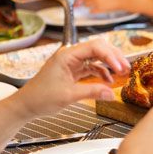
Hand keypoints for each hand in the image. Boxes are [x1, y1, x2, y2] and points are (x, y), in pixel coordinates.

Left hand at [15, 39, 129, 117]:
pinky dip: (102, 72)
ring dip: (109, 64)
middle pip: (97, 48)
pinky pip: (91, 67)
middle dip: (113, 57)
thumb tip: (111, 93)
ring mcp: (71, 63)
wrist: (27, 105)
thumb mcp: (69, 96)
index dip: (110, 56)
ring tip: (121, 72)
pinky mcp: (72, 71)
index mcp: (67, 56)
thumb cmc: (40, 98)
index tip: (120, 68)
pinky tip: (108, 80)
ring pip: (96, 57)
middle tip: (126, 68)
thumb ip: (92, 92)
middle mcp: (70, 55)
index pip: (94, 47)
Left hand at [75, 0, 125, 13]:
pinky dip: (92, 10)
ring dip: (87, 5)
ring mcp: (97, 4)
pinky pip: (92, 11)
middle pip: (84, 0)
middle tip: (81, 2)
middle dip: (82, 1)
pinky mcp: (100, 10)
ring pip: (87, 5)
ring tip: (90, 3)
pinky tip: (94, 9)